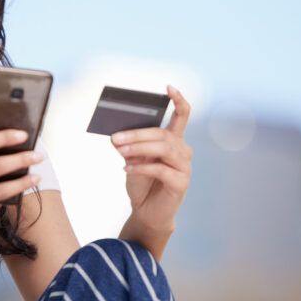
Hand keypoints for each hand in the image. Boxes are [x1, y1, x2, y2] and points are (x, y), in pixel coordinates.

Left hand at [111, 85, 192, 232]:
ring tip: (120, 151)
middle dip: (137, 134)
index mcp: (173, 141)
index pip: (182, 116)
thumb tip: (117, 136)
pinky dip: (141, 167)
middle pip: (163, 134)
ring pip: (163, 149)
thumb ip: (131, 146)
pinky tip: (127, 168)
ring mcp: (184, 167)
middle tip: (115, 138)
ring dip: (138, 148)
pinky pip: (161, 170)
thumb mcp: (133, 160)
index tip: (169, 88)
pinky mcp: (181, 183)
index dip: (178, 101)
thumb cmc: (142, 183)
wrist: (146, 212)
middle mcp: (183, 151)